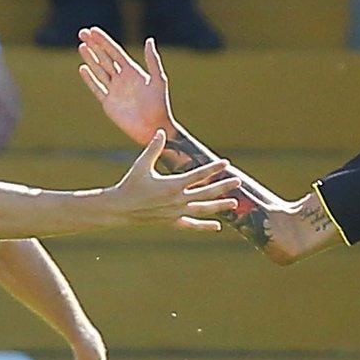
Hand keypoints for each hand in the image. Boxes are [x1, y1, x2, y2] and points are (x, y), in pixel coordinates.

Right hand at [77, 28, 177, 144]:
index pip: (115, 52)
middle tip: (82, 33)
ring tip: (81, 47)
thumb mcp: (158, 80)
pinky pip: (97, 88)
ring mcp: (114, 90)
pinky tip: (83, 68)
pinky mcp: (108, 103)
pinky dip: (89, 79)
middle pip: (104, 58)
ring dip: (90, 58)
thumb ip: (152, 61)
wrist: (154, 127)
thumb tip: (149, 40)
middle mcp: (122, 79)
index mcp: (132, 71)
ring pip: (99, 70)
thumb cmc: (160, 105)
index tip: (93, 30)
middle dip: (93, 45)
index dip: (104, 41)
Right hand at [106, 131, 241, 231]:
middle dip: (223, 186)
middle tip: (238, 181)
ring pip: (203, 209)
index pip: (198, 175)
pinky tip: (217, 227)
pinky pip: (191, 225)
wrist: (120, 209)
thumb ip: (153, 148)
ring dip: (219, 206)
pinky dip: (205, 226)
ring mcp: (176, 213)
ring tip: (234, 203)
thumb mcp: (141, 165)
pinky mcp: (172, 222)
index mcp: (172, 185)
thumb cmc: (130, 185)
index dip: (213, 168)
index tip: (225, 162)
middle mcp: (177, 200)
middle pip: (206, 193)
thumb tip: (160, 132)